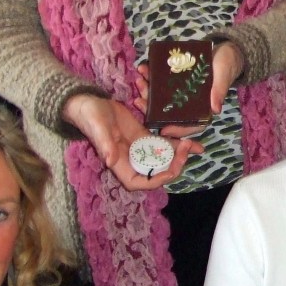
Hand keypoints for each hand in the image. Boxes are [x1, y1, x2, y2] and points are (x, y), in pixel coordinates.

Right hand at [62, 94, 200, 190]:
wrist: (90, 103)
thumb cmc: (90, 116)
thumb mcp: (97, 127)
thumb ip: (104, 144)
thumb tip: (111, 161)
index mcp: (119, 162)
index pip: (138, 182)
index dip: (155, 180)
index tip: (170, 171)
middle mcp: (131, 159)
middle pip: (156, 171)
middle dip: (173, 165)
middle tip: (187, 149)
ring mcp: (139, 148)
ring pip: (162, 157)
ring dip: (179, 154)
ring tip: (196, 145)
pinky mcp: (143, 135)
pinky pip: (162, 143)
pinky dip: (175, 142)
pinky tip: (190, 139)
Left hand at [134, 43, 240, 137]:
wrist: (224, 51)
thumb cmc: (226, 66)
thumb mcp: (223, 76)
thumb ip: (219, 91)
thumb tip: (215, 109)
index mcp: (203, 109)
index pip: (190, 126)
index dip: (177, 130)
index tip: (162, 130)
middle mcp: (189, 104)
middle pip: (169, 113)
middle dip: (152, 108)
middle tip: (140, 100)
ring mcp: (180, 93)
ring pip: (160, 99)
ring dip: (147, 91)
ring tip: (139, 80)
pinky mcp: (175, 81)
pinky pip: (160, 83)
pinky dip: (150, 77)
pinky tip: (144, 69)